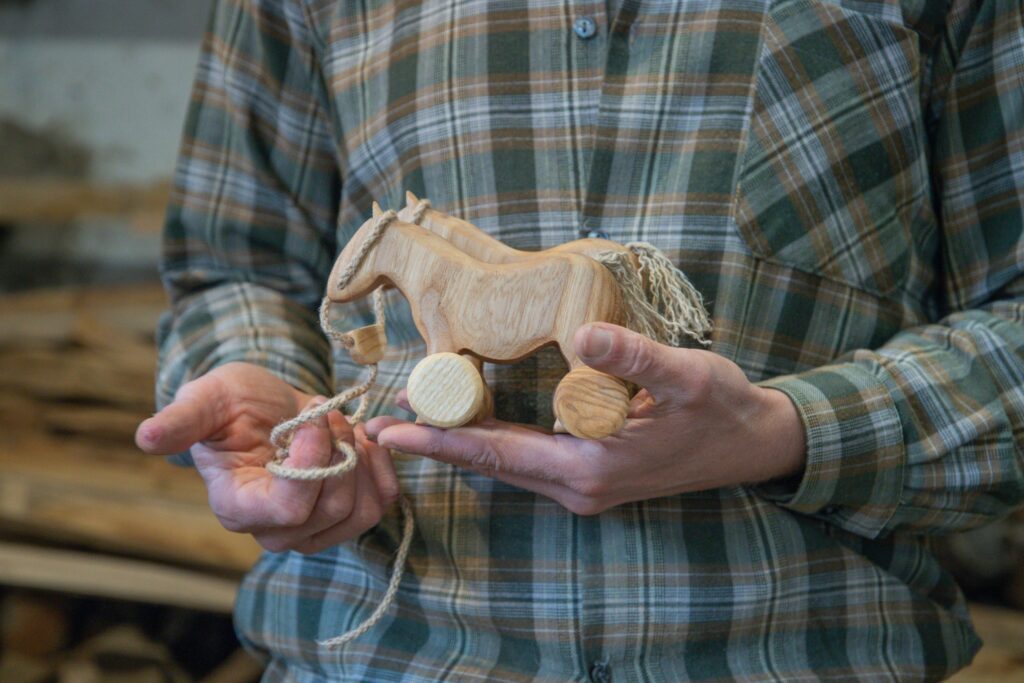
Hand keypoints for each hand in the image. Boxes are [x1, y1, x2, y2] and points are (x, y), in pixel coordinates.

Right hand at [135, 362, 398, 553]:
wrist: (267, 406)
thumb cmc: (231, 403)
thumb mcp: (205, 399)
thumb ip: (181, 420)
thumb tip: (145, 436)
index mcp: (238, 506)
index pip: (285, 512)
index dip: (308, 466)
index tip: (309, 420)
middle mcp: (277, 529)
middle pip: (330, 509)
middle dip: (336, 451)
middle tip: (320, 412)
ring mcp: (316, 527)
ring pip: (361, 511)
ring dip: (360, 458)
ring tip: (338, 423)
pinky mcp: (348, 513)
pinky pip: (382, 501)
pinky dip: (381, 465)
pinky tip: (362, 438)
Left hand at [366, 323, 804, 514]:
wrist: (752, 442)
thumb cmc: (721, 408)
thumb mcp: (686, 375)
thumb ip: (633, 357)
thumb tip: (582, 334)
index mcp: (589, 467)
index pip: (498, 454)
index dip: (441, 441)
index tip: (390, 431)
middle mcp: (577, 485)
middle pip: (491, 463)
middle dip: (437, 441)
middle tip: (382, 420)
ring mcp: (582, 484)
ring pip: (506, 463)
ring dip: (460, 441)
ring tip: (413, 415)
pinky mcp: (588, 473)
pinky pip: (526, 459)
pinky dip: (492, 441)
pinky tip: (470, 419)